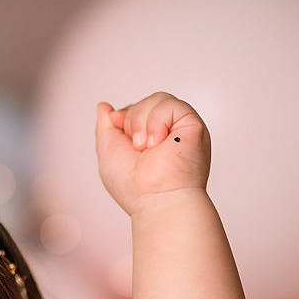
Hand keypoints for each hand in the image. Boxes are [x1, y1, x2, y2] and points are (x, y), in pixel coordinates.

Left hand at [94, 92, 210, 216]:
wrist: (154, 199)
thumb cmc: (133, 186)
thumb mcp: (108, 151)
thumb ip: (106, 127)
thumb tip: (105, 107)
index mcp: (150, 137)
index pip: (136, 109)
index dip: (124, 118)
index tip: (124, 138)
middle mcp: (168, 131)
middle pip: (145, 102)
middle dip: (132, 121)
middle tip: (137, 148)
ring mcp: (181, 128)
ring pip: (157, 99)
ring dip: (142, 123)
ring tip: (147, 148)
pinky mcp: (193, 125)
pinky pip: (171, 104)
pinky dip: (157, 122)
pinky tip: (158, 143)